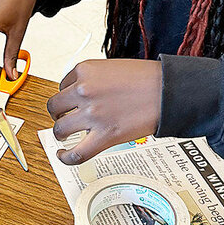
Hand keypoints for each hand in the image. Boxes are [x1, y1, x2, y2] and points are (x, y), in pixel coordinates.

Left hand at [47, 59, 161, 164]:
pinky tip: (63, 155)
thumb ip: (93, 78)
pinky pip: (76, 153)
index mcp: (85, 70)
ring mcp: (92, 114)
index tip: (72, 101)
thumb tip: (81, 93)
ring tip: (65, 135)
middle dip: (59, 114)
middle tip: (65, 117)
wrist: (168, 91)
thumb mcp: (112, 67)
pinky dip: (65, 157)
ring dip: (60, 133)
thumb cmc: (146, 78)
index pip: (62, 85)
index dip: (67, 95)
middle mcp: (84, 90)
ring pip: (60, 129)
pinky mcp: (104, 136)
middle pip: (55, 106)